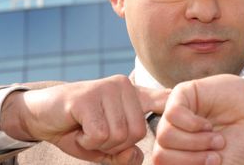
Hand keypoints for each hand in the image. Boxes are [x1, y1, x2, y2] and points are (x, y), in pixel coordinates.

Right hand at [0, 75, 168, 164]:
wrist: (41, 114)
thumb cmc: (78, 128)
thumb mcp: (105, 145)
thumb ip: (123, 153)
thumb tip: (136, 157)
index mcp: (134, 94)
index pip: (163, 100)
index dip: (178, 111)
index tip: (202, 124)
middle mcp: (124, 86)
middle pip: (137, 132)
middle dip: (115, 145)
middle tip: (95, 135)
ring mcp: (106, 88)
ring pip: (119, 134)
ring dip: (98, 143)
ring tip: (85, 129)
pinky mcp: (88, 96)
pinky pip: (100, 134)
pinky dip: (86, 141)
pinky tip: (77, 127)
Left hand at [152, 74, 243, 164]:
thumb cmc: (241, 147)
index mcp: (177, 155)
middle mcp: (173, 136)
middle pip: (160, 155)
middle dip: (190, 159)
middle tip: (215, 156)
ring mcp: (176, 116)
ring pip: (165, 135)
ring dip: (196, 142)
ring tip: (217, 140)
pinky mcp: (182, 95)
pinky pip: (173, 114)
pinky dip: (193, 124)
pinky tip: (208, 125)